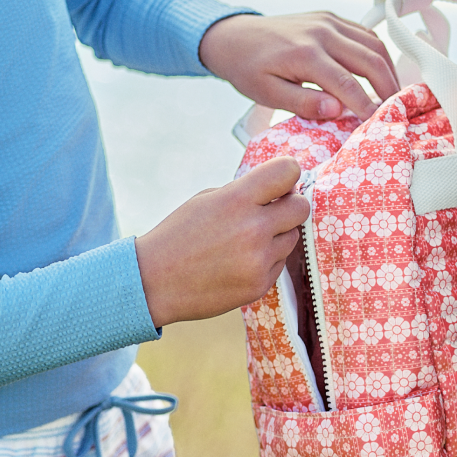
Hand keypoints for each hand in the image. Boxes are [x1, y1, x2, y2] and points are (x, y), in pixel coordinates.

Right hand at [135, 158, 307, 326]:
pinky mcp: (261, 285)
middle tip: (272, 211)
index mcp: (236, 200)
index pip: (288, 171)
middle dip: (290, 205)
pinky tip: (239, 261)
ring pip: (293, 237)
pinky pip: (280, 263)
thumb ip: (246, 193)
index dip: (287, 174)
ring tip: (246, 241)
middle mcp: (253, 229)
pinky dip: (266, 259)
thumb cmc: (179, 236)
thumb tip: (283, 189)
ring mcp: (259, 260)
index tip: (280, 182)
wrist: (154, 283)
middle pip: (301, 207)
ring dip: (277, 235)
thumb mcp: (207, 200)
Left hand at [199, 12, 397, 120]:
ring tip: (392, 94)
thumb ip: (304, 103)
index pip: (347, 83)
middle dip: (388, 88)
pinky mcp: (330, 18)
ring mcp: (328, 21)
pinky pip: (364, 34)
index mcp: (305, 54)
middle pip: (370, 60)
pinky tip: (380, 72)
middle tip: (396, 110)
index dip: (367, 106)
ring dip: (388, 70)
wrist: (234, 36)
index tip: (379, 123)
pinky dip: (377, 54)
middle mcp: (321, 33)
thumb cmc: (248, 69)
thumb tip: (337, 111)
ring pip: (373, 44)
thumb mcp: (268, 94)